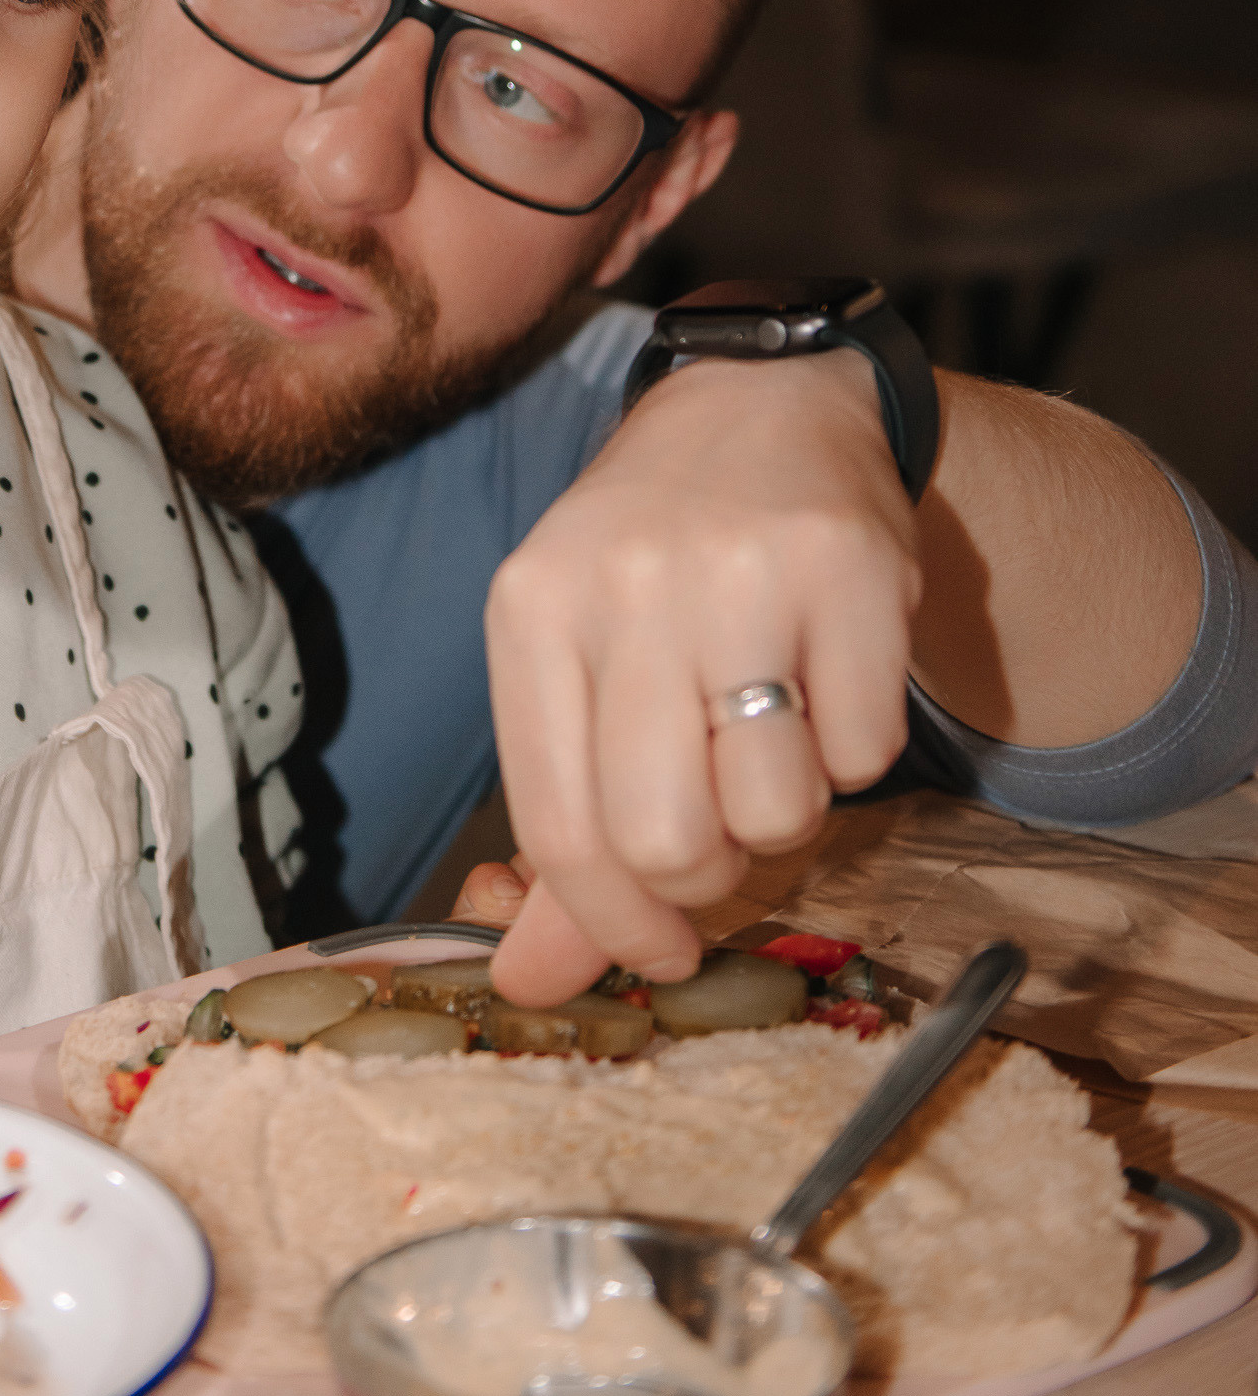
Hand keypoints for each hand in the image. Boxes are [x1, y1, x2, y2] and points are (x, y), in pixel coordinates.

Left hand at [479, 352, 920, 1002]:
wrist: (759, 409)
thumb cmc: (649, 567)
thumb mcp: (574, 667)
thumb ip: (559, 835)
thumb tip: (529, 987)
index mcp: (533, 611)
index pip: (560, 830)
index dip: (612, 925)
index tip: (655, 953)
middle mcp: (626, 583)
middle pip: (666, 840)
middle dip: (703, 876)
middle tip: (720, 831)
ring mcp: (741, 570)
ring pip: (774, 810)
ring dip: (785, 815)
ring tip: (769, 739)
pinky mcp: (853, 567)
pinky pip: (867, 753)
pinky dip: (855, 751)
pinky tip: (827, 677)